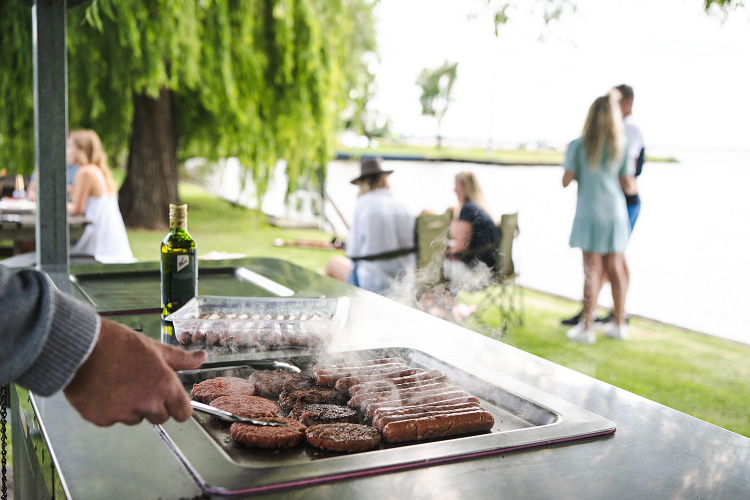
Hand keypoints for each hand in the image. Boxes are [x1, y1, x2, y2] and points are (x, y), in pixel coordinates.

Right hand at [63, 319, 205, 425]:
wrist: (81, 347)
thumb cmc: (119, 344)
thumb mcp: (155, 348)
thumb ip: (181, 359)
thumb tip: (202, 357)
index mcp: (164, 385)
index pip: (183, 413)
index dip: (177, 407)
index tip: (171, 401)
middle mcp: (147, 403)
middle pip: (160, 418)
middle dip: (153, 406)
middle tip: (139, 385)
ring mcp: (123, 413)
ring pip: (134, 418)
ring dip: (130, 407)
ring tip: (117, 382)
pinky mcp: (101, 419)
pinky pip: (112, 420)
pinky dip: (108, 409)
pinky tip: (102, 389)